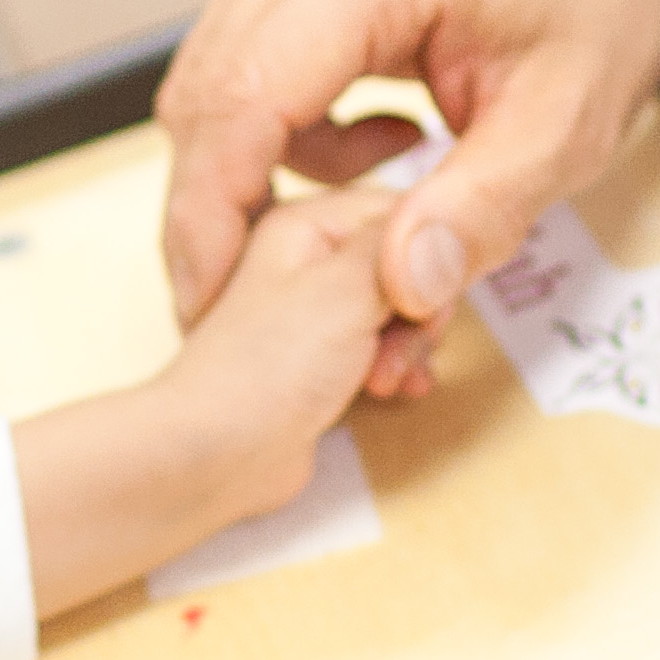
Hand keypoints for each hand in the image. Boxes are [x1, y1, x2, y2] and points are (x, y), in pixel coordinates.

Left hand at [14, 190, 398, 615]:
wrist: (215, 455)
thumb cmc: (267, 368)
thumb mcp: (347, 290)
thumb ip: (399, 245)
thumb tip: (444, 205)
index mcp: (305, 223)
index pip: (401, 213)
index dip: (428, 258)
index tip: (426, 302)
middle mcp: (306, 258)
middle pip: (404, 263)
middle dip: (419, 312)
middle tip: (404, 350)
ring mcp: (312, 311)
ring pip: (395, 310)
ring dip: (408, 347)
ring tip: (389, 381)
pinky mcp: (317, 358)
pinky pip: (378, 347)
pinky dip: (393, 369)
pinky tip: (395, 393)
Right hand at [158, 0, 659, 395]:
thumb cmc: (603, 1)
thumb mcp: (565, 130)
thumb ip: (479, 212)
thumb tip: (399, 289)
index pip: (242, 100)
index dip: (211, 215)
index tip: (210, 305)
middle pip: (205, 92)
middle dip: (223, 206)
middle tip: (280, 287)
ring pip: (212, 79)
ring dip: (264, 163)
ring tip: (391, 174)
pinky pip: (240, 56)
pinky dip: (285, 124)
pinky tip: (385, 127)